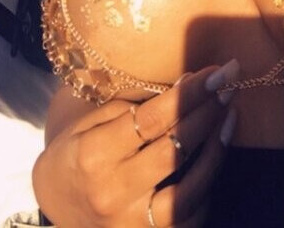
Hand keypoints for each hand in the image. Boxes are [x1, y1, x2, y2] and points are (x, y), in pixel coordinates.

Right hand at [33, 61, 238, 227]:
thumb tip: (184, 85)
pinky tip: (216, 155)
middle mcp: (113, 193)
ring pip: (188, 192)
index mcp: (94, 155)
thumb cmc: (75, 156)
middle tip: (229, 84)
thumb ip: (131, 104)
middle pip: (173, 151)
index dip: (189, 93)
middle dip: (207, 113)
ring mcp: (131, 224)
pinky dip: (206, 186)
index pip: (152, 119)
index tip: (215, 71)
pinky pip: (188, 218)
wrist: (54, 209)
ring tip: (230, 116)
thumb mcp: (88, 122)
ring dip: (215, 150)